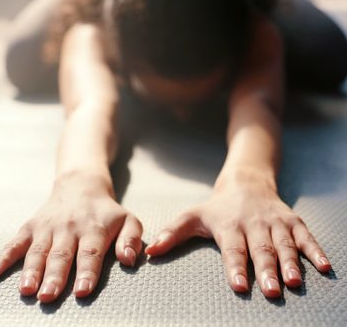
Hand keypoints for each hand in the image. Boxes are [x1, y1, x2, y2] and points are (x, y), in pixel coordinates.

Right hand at [0, 172, 142, 302]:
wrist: (81, 187)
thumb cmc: (107, 212)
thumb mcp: (128, 220)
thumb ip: (132, 239)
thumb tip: (130, 259)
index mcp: (95, 228)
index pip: (91, 252)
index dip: (88, 271)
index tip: (83, 290)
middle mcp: (70, 228)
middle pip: (62, 254)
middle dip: (55, 276)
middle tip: (49, 296)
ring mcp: (48, 227)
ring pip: (39, 251)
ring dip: (32, 270)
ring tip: (27, 290)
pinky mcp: (31, 227)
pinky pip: (15, 242)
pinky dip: (4, 256)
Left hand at [145, 183, 330, 297]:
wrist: (246, 183)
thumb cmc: (218, 206)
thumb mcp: (193, 215)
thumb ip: (172, 233)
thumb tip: (150, 253)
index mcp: (229, 225)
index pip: (233, 249)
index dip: (236, 266)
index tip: (240, 285)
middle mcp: (253, 224)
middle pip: (260, 248)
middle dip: (266, 270)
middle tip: (272, 291)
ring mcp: (275, 222)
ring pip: (284, 243)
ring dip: (291, 262)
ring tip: (294, 282)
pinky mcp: (292, 221)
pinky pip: (305, 236)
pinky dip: (315, 250)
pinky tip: (325, 267)